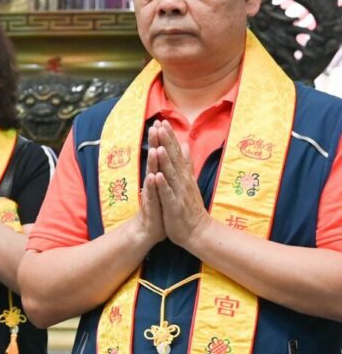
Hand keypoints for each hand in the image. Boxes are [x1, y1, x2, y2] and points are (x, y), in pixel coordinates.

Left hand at [146, 120, 206, 250]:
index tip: (162, 122)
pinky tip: (157, 176)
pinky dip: (162, 186)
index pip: (175, 153)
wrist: (197, 231)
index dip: (168, 138)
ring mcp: (179, 194)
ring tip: (158, 147)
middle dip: (165, 143)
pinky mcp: (174, 207)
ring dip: (164, 161)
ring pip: (171, 175)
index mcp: (183, 175)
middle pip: (173, 159)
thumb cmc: (188, 206)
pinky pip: (168, 195)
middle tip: (159, 126)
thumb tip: (184, 144)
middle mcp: (182, 181)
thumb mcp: (187, 181)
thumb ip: (185, 162)